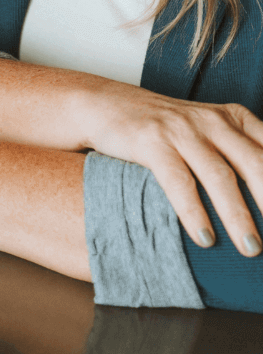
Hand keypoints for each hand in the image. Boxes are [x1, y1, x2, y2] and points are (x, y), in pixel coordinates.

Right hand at [79, 82, 262, 256]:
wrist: (105, 105)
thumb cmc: (165, 128)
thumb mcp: (209, 131)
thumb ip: (241, 154)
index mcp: (234, 118)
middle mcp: (212, 121)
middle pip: (255, 164)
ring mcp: (181, 130)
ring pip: (219, 175)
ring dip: (238, 215)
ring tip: (251, 248)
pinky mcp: (151, 141)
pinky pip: (179, 181)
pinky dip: (194, 212)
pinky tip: (205, 237)